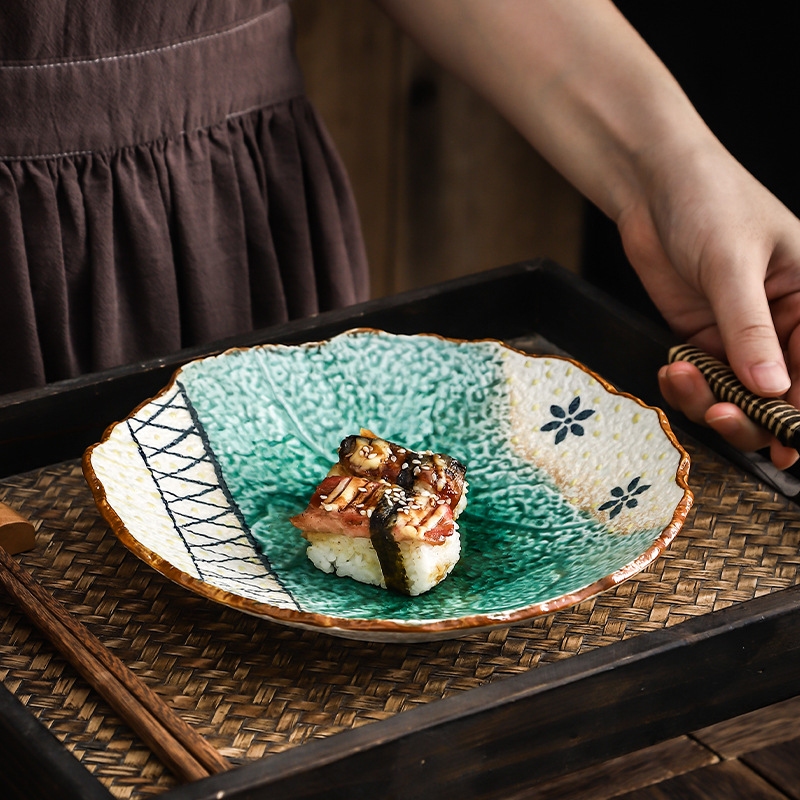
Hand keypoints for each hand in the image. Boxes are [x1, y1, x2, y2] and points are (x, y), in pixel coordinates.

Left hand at [616, 141, 799, 467]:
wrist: (652, 185)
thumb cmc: (709, 201)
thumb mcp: (732, 264)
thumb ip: (748, 329)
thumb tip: (769, 387)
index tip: (784, 443)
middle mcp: (780, 325)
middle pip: (778, 396)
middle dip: (753, 416)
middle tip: (722, 416)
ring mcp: (738, 335)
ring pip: (736, 396)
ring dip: (710, 402)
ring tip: (684, 379)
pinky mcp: (701, 337)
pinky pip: (700, 380)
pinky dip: (685, 386)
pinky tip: (672, 370)